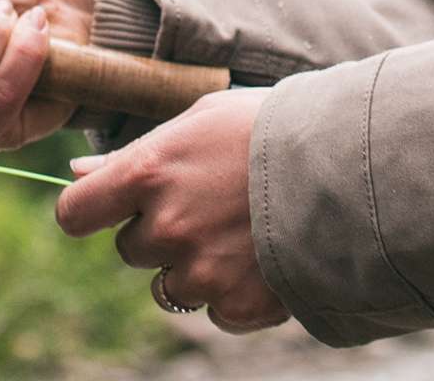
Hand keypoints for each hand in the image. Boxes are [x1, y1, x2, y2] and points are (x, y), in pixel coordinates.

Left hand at [55, 88, 288, 333]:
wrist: (357, 163)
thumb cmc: (278, 126)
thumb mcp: (204, 120)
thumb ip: (140, 152)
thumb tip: (80, 170)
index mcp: (149, 171)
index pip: (75, 213)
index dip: (90, 211)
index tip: (110, 208)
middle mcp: (166, 225)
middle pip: (130, 248)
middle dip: (160, 232)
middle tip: (212, 203)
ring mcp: (201, 270)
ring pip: (169, 285)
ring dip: (195, 266)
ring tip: (243, 230)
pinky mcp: (237, 304)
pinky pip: (214, 312)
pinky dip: (234, 294)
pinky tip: (265, 257)